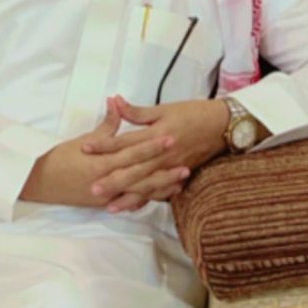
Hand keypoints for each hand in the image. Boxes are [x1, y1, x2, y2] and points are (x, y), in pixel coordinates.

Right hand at [20, 98, 188, 210]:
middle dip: (164, 171)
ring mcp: (107, 196)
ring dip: (161, 187)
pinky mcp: (105, 204)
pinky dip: (147, 199)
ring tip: (180, 181)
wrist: (41, 180)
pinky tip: (161, 196)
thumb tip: (116, 102)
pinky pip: (130, 202)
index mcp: (103, 162)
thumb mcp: (85, 139)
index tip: (170, 138)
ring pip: (139, 192)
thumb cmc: (62, 157)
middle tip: (186, 165)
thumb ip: (106, 125)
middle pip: (141, 176)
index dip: (152, 146)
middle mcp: (107, 181)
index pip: (133, 153)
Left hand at [82, 95, 228, 210]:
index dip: (104, 144)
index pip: (125, 141)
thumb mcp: (163, 109)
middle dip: (113, 180)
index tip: (85, 149)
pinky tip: (133, 206)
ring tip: (109, 205)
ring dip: (128, 195)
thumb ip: (137, 111)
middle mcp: (162, 154)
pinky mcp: (178, 175)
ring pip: (146, 185)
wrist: (221, 125)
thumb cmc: (192, 113)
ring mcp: (170, 167)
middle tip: (92, 188)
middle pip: (133, 169)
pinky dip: (147, 199)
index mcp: (156, 134)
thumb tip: (115, 101)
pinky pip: (160, 191)